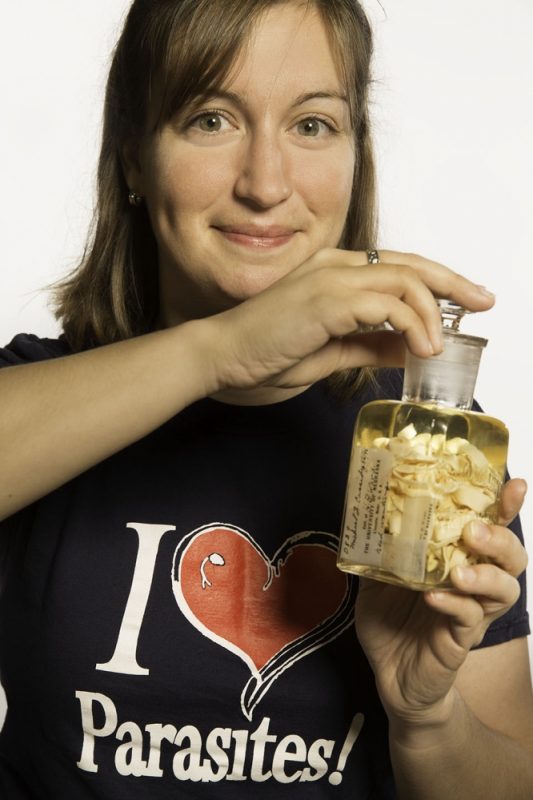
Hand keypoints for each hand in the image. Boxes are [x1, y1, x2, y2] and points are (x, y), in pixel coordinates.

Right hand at [207, 248, 493, 391]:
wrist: (224, 355)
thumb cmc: (268, 351)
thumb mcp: (334, 350)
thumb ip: (372, 344)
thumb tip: (410, 348)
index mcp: (336, 272)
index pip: (398, 266)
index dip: (437, 279)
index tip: (466, 298)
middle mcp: (336, 265)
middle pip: (410, 264)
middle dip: (453, 282)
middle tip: (483, 301)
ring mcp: (331, 278)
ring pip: (404, 281)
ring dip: (431, 315)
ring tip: (439, 348)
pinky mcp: (326, 298)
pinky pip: (386, 305)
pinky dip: (411, 325)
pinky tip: (419, 349)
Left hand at [354, 478, 527, 724]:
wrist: (390, 675)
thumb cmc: (390, 623)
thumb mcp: (377, 579)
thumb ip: (378, 551)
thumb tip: (367, 516)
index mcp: (458, 559)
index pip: (490, 528)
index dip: (505, 506)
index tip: (514, 484)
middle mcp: (474, 584)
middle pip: (511, 556)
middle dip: (500, 537)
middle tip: (473, 530)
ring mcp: (472, 613)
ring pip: (505, 589)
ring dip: (485, 574)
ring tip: (459, 570)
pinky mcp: (461, 639)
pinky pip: (469, 618)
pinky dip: (453, 604)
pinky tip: (434, 597)